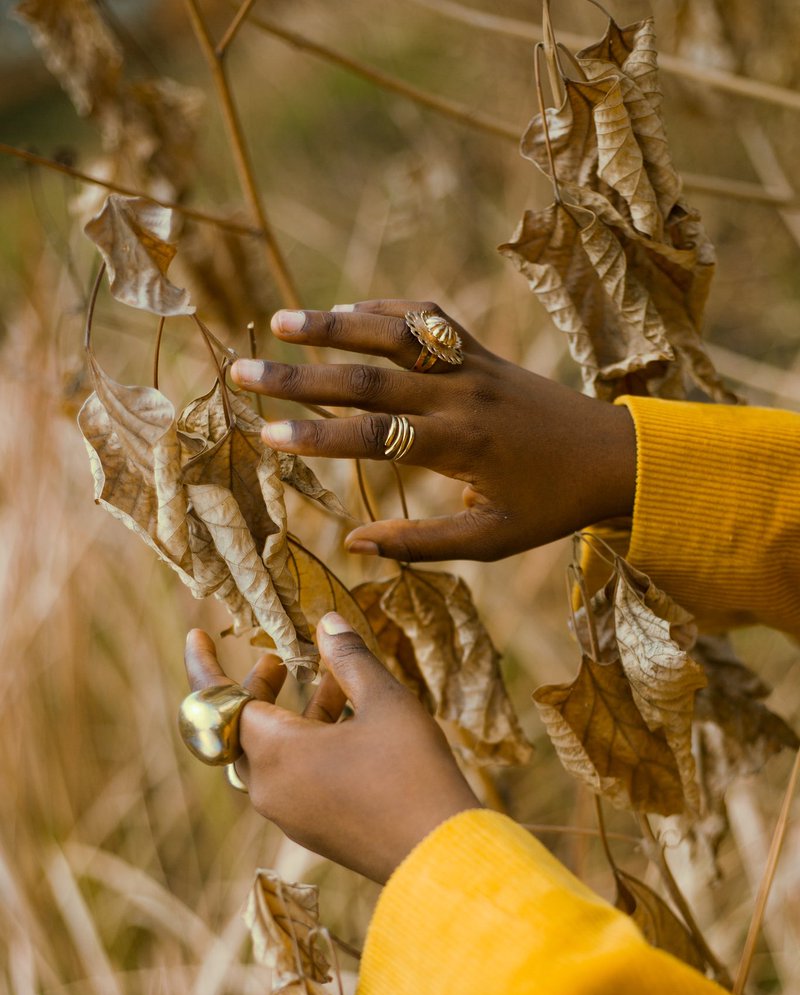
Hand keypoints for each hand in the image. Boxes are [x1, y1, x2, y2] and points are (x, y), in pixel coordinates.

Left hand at [183, 613, 479, 883]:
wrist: (440, 855)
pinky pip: (293, 777)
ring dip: (296, 714)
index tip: (197, 636)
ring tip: (335, 682)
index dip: (205, 667)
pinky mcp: (314, 829)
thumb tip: (327, 622)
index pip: (220, 703)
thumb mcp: (384, 701)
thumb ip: (349, 658)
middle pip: (246, 729)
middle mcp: (271, 788)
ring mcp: (291, 814)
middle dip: (262, 689)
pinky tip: (352, 723)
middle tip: (280, 657)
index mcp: (276, 754)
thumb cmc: (411, 772)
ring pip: (274, 753)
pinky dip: (309, 744)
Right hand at [230, 299, 635, 562]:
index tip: (266, 437)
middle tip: (245, 373)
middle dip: (300, 376)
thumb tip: (355, 545)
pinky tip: (345, 310)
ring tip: (279, 322)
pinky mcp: (480, 350)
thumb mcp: (490, 540)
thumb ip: (422, 543)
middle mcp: (460, 397)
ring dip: (333, 326)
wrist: (612, 456)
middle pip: (368, 377)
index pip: (373, 437)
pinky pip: (428, 319)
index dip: (316, 438)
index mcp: (459, 446)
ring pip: (393, 334)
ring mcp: (470, 365)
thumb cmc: (550, 505)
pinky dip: (384, 310)